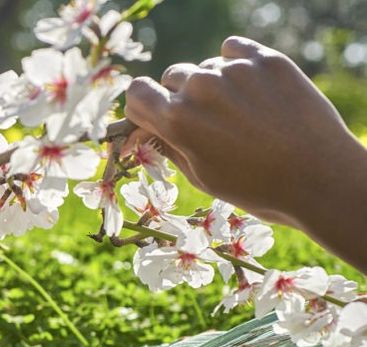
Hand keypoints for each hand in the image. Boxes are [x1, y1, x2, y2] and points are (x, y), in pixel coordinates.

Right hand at [123, 36, 366, 228]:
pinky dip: (235, 62)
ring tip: (239, 113)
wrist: (319, 178)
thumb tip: (147, 131)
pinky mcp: (266, 60)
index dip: (143, 107)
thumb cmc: (255, 188)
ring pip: (205, 67)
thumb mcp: (201, 177)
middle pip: (172, 77)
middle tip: (206, 121)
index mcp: (176, 120)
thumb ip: (168, 146)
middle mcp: (200, 88)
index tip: (155, 117)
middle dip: (180, 96)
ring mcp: (234, 70)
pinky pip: (234, 49)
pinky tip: (250, 88)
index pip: (136, 93)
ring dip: (212, 84)